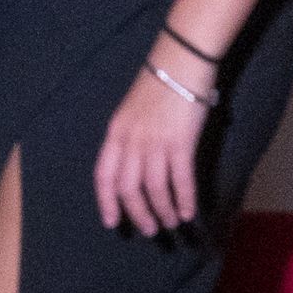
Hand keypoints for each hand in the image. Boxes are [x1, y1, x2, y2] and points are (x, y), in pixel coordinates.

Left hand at [93, 64, 204, 235]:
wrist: (180, 63)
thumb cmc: (158, 86)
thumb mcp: (131, 112)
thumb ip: (129, 138)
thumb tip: (134, 168)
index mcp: (115, 133)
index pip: (103, 175)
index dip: (106, 202)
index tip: (111, 222)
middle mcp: (132, 141)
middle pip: (128, 188)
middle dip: (138, 214)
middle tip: (150, 229)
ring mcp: (156, 143)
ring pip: (155, 189)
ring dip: (163, 211)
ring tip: (171, 223)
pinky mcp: (181, 142)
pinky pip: (181, 180)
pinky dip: (184, 199)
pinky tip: (189, 211)